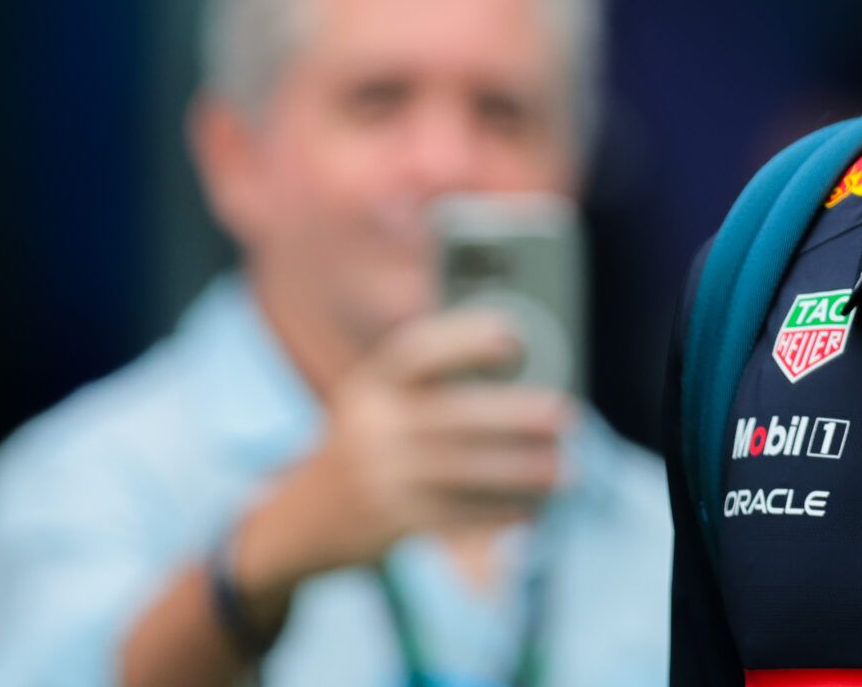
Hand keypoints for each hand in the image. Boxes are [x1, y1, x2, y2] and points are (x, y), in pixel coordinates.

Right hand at [232, 310, 570, 608]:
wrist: (296, 522)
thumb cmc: (363, 447)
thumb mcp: (375, 404)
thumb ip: (428, 387)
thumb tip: (517, 368)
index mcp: (371, 384)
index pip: (419, 352)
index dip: (466, 340)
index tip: (514, 339)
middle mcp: (371, 425)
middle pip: (455, 416)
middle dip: (516, 416)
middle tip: (565, 415)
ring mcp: (377, 476)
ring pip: (463, 471)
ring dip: (520, 471)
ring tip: (563, 469)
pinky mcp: (387, 521)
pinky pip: (454, 515)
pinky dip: (497, 512)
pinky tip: (529, 508)